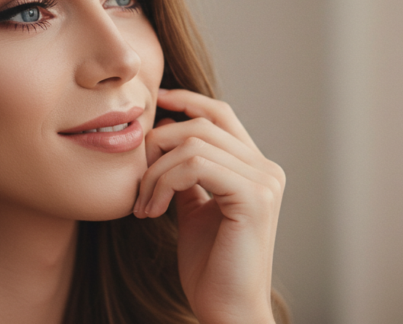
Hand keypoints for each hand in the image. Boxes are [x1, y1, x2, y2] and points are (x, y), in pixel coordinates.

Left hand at [133, 89, 284, 323]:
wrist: (226, 311)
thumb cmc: (210, 268)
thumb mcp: (195, 210)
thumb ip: (189, 175)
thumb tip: (166, 137)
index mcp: (256, 169)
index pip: (221, 115)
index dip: (188, 100)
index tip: (155, 102)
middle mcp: (266, 169)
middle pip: (203, 124)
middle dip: (158, 143)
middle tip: (135, 181)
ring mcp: (264, 181)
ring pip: (194, 143)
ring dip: (155, 171)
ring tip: (142, 204)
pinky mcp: (254, 197)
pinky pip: (196, 165)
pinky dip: (164, 182)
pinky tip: (152, 210)